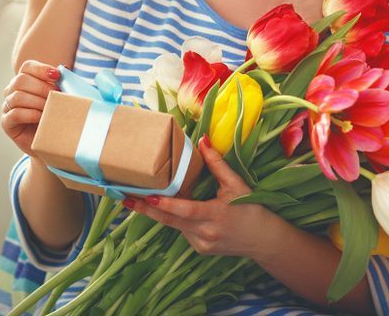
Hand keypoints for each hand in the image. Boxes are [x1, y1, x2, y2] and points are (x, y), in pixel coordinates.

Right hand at [0, 60, 59, 155]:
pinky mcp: (6, 123)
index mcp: (24, 81)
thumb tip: (65, 68)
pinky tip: (42, 118)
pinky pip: (15, 114)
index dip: (41, 69)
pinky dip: (31, 114)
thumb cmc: (55, 117)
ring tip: (51, 109)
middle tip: (56, 96)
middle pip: (21, 80)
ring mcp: (7, 107)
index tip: (57, 76)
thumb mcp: (59, 98)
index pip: (27, 67)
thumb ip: (60, 83)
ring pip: (17, 96)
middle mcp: (12, 91)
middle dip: (42, 87)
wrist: (50, 143)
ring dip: (37, 102)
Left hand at [124, 136, 274, 257]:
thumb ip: (217, 163)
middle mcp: (205, 233)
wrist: (263, 240)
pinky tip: (174, 209)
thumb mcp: (236, 184)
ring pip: (174, 225)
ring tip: (139, 199)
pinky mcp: (200, 249)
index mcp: (215, 214)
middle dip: (145, 209)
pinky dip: (177, 219)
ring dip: (160, 212)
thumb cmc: (251, 208)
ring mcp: (201, 244)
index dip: (166, 204)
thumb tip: (202, 140)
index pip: (185, 210)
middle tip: (125, 199)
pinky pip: (182, 231)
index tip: (147, 196)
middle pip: (170, 220)